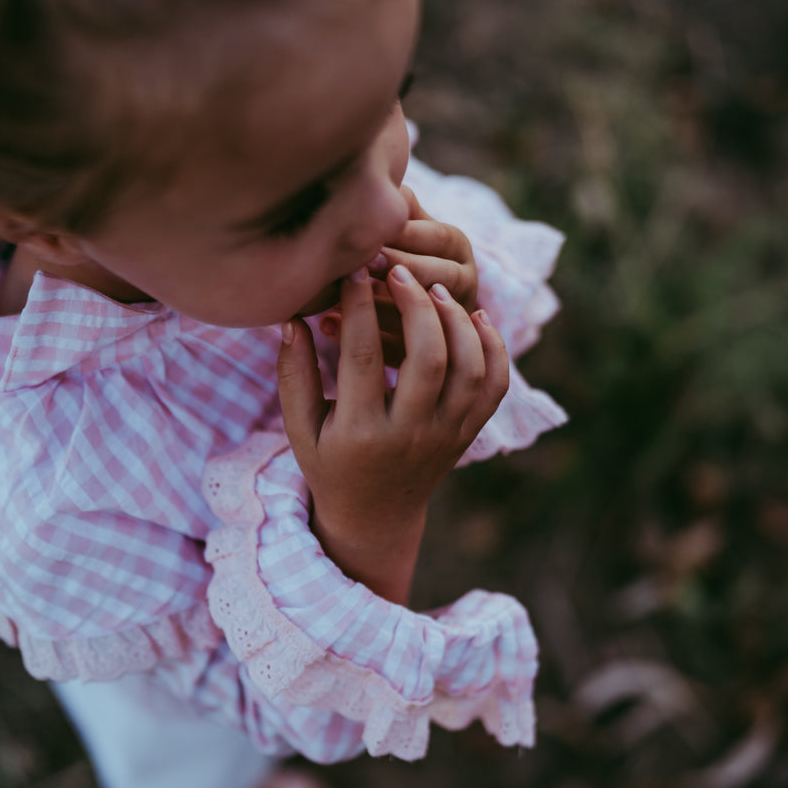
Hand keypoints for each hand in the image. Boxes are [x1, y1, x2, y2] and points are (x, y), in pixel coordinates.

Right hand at [277, 263, 509, 603]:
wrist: (375, 517)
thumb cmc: (330, 464)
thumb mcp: (300, 428)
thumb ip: (294, 375)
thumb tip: (293, 319)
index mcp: (360, 433)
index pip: (363, 359)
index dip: (359, 308)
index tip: (354, 271)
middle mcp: (409, 435)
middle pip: (428, 359)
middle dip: (416, 306)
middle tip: (399, 271)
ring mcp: (445, 436)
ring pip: (470, 370)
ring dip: (458, 322)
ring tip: (435, 290)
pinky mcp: (467, 434)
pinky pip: (494, 388)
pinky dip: (494, 349)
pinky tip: (476, 317)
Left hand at [319, 186, 479, 365]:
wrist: (406, 302)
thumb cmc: (388, 250)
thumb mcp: (397, 222)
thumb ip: (393, 205)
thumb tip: (369, 169)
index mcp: (455, 245)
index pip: (435, 236)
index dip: (402, 237)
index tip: (367, 238)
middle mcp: (463, 280)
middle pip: (436, 277)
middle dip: (397, 273)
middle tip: (361, 269)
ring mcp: (453, 320)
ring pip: (424, 317)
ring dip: (380, 309)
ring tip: (339, 303)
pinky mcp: (435, 356)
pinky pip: (405, 350)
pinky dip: (364, 340)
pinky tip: (326, 326)